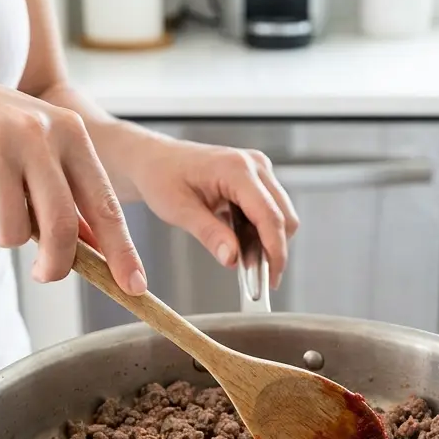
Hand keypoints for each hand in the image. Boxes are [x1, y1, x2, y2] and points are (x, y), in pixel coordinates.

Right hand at [0, 66, 144, 291]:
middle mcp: (35, 135)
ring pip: (12, 232)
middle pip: (60, 227)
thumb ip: (71, 191)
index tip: (134, 286)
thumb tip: (99, 249)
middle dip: (57, 263)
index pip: (104, 203)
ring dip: (4, 234)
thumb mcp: (44, 145)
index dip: (121, 251)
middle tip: (48, 274)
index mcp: (70, 132)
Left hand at [113, 137, 298, 288]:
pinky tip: (241, 242)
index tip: (270, 278)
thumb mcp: (178, 209)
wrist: (155, 159)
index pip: (269, 216)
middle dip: (274, 250)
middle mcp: (255, 166)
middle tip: (255, 277)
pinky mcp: (258, 180)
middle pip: (284, 217)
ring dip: (267, 242)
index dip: (274, 250)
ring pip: (281, 216)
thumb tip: (232, 258)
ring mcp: (259, 171)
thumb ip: (208, 233)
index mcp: (236, 169)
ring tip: (244, 259)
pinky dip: (261, 232)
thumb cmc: (161, 176)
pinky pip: (271, 211)